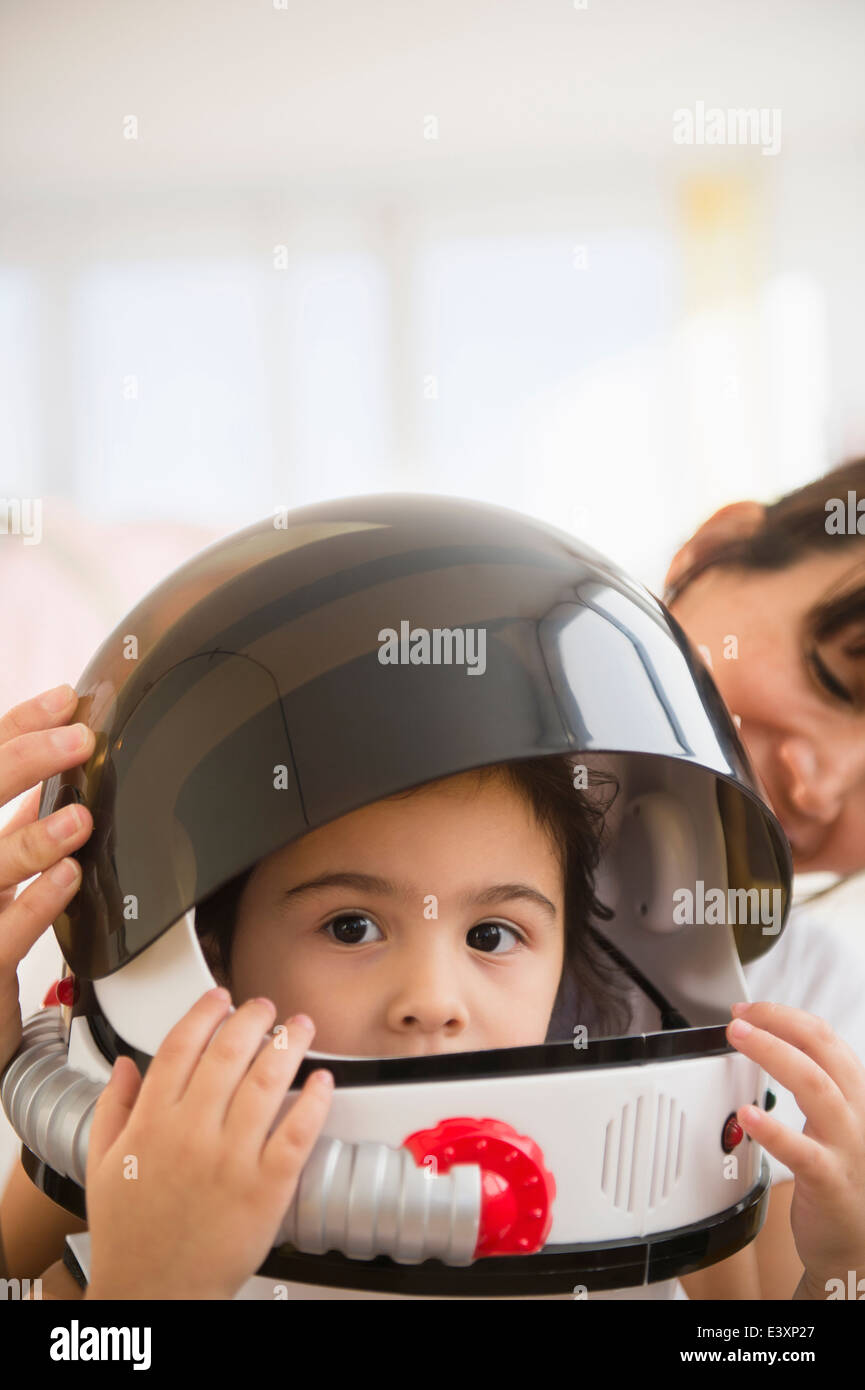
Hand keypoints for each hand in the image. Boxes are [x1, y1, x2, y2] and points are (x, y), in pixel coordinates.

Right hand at [0, 685, 94, 1070]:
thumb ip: (19, 817)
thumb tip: (62, 754)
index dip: (15, 728)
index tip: (62, 699)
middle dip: (21, 762)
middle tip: (76, 739)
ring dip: (31, 837)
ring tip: (80, 817)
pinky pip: (1, 933)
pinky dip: (37, 902)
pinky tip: (68, 878)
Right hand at [83, 989, 334, 1299]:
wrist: (154, 1295)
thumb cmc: (132, 1235)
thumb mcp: (101, 1165)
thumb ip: (113, 1108)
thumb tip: (126, 1065)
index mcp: (151, 1124)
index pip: (182, 1045)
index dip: (205, 1012)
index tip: (220, 998)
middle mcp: (192, 1134)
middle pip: (229, 1053)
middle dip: (253, 1018)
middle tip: (266, 1006)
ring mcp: (231, 1160)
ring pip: (266, 1083)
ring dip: (288, 1044)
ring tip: (300, 1027)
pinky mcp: (266, 1188)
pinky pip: (296, 1133)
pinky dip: (313, 1101)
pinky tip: (322, 1081)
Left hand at [726, 1000, 864, 1299]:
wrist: (855, 1244)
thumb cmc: (837, 1176)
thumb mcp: (832, 1120)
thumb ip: (809, 1083)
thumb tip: (766, 1042)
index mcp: (853, 1094)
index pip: (824, 1038)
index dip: (784, 1016)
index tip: (748, 1009)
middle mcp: (855, 1114)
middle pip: (823, 1051)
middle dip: (779, 1024)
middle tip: (737, 1018)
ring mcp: (845, 1146)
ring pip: (816, 1087)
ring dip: (774, 1055)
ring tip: (740, 1040)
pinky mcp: (829, 1181)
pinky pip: (803, 1152)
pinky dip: (774, 1130)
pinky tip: (748, 1115)